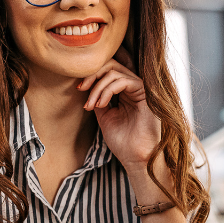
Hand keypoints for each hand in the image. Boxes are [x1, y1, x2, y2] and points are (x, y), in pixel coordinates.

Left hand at [77, 49, 159, 172]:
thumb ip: (98, 99)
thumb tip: (86, 85)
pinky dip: (108, 90)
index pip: (107, 70)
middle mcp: (132, 87)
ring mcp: (139, 89)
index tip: (78, 89)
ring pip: (114, 72)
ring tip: (92, 105)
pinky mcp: (145, 93)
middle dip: (92, 75)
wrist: (135, 158)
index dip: (91, 74)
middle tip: (81, 89)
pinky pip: (124, 81)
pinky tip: (102, 105)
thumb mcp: (104, 116)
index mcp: (124, 92)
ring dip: (97, 88)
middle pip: (111, 65)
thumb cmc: (121, 141)